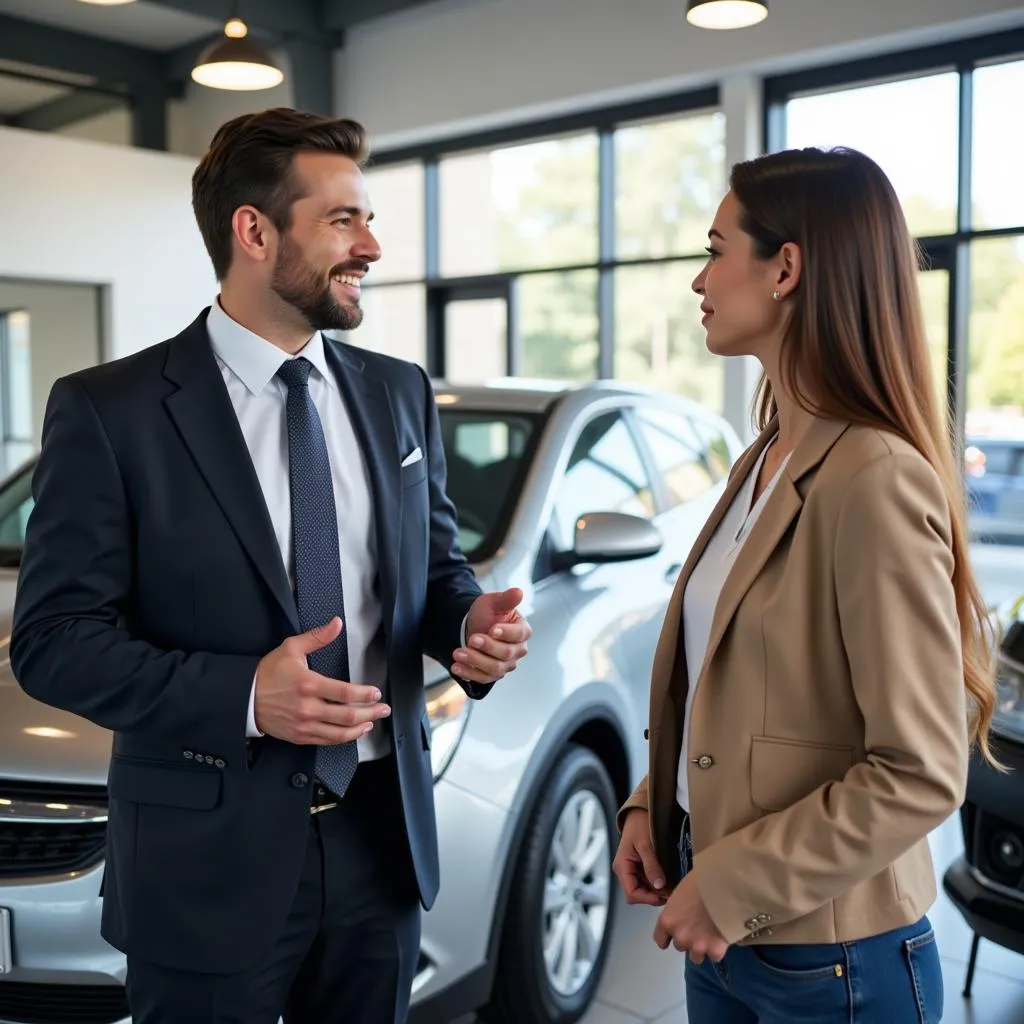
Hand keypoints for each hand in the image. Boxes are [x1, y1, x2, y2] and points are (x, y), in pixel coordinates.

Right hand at [254, 617, 390, 743]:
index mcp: (308, 685)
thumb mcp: (291, 649)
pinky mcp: (300, 736)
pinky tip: (354, 732)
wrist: (245, 698)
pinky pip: (327, 741)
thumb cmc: (268, 673)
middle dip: (370, 712)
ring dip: (361, 728)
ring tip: (372, 721)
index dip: (364, 694)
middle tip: (383, 708)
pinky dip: (344, 738)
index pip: (345, 693)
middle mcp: (308, 708)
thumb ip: (317, 637)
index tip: (375, 693)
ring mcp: (304, 725)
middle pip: (347, 715)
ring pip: (340, 733)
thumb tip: (336, 623)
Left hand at [454, 588, 531, 683]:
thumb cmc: (488, 613)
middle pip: (506, 653)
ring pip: (494, 668)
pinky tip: (456, 667)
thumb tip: (518, 592)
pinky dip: (469, 673)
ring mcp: (506, 664)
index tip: (493, 629)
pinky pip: (483, 678)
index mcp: (522, 630)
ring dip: (475, 661)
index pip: (519, 634)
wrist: (474, 625)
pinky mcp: (492, 674)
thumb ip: (506, 599)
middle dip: (487, 647)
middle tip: (472, 638)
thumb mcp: (494, 602)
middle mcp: (517, 650)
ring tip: (458, 652)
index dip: (507, 633)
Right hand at [612, 808, 667, 906]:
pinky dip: (657, 884)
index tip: (663, 897)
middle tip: (671, 893)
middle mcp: (625, 870)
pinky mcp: (639, 867)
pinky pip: (646, 882)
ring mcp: (632, 869)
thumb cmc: (640, 824)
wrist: (640, 812)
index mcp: (622, 866)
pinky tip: (667, 882)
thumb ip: (651, 866)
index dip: (647, 898)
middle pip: (636, 894)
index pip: (631, 892)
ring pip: (642, 889)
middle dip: (653, 896)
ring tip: (672, 888)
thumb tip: (658, 885)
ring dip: (656, 891)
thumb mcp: (646, 844)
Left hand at [653, 870, 728, 963]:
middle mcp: (679, 936)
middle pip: (680, 946)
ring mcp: (697, 946)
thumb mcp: (680, 893)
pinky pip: (715, 956)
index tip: (675, 933)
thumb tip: (681, 914)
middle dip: (688, 939)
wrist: (725, 886)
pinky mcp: (715, 951)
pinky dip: (719, 948)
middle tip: (699, 926)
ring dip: (702, 947)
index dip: (668, 936)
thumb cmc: (700, 882)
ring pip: (696, 956)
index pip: (660, 940)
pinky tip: (723, 935)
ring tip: (711, 933)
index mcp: (667, 920)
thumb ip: (677, 910)